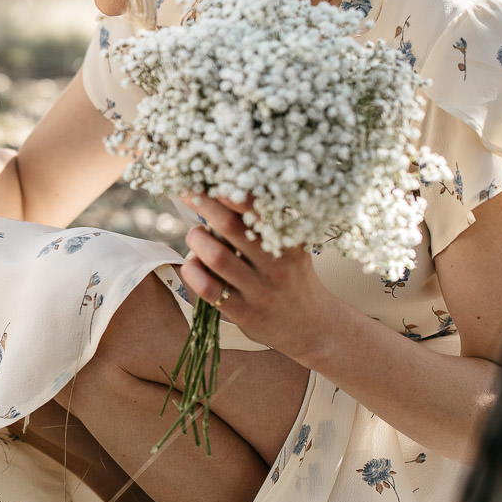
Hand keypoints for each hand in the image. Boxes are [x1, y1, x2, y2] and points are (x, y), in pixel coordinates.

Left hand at [177, 194, 345, 364]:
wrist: (312, 326)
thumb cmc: (293, 277)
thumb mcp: (291, 247)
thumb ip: (266, 223)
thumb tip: (224, 190)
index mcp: (289, 242)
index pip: (258, 208)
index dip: (230, 191)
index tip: (209, 175)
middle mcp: (276, 265)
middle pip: (231, 226)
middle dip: (204, 205)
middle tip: (188, 193)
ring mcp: (259, 291)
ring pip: (215, 256)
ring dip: (196, 239)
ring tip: (196, 235)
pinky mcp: (244, 313)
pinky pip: (207, 288)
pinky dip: (192, 270)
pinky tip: (193, 263)